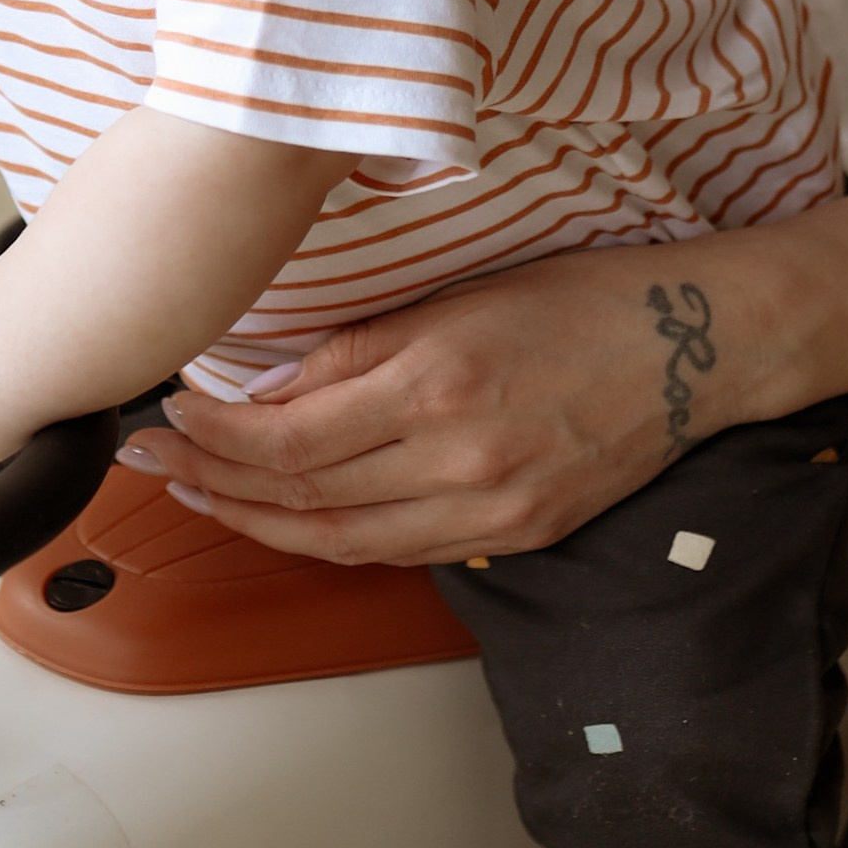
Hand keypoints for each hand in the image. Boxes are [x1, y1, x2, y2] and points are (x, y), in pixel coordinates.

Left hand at [120, 243, 761, 567]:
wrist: (693, 345)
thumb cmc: (578, 298)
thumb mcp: (456, 295)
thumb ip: (357, 348)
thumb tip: (267, 387)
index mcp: (437, 384)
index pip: (288, 438)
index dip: (213, 438)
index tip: (168, 416)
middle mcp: (459, 461)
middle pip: (302, 499)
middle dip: (214, 484)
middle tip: (154, 466)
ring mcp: (490, 510)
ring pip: (343, 543)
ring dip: (260, 525)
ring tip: (201, 498)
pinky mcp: (516, 536)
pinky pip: (400, 552)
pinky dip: (334, 541)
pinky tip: (291, 520)